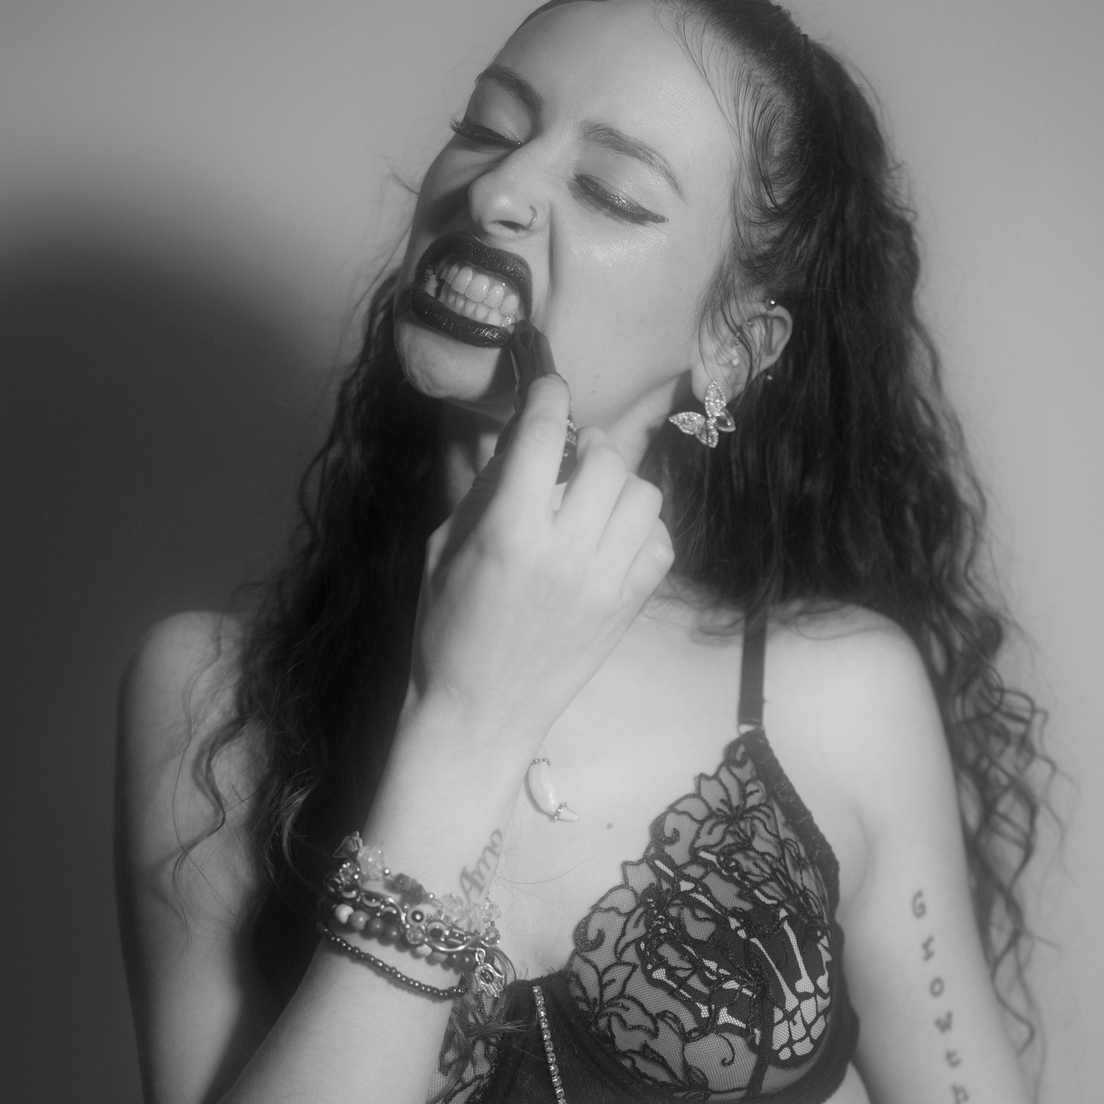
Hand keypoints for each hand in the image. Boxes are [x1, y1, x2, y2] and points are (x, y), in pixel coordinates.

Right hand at [410, 372, 671, 758]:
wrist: (479, 714)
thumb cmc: (446, 631)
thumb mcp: (442, 550)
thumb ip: (484, 492)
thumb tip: (520, 442)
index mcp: (511, 531)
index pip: (544, 434)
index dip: (547, 397)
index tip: (547, 390)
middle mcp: (567, 551)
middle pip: (606, 459)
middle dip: (587, 447)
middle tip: (568, 462)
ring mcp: (606, 582)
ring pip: (644, 496)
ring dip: (619, 486)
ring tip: (593, 501)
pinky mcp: (628, 608)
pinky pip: (661, 544)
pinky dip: (643, 531)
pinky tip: (613, 540)